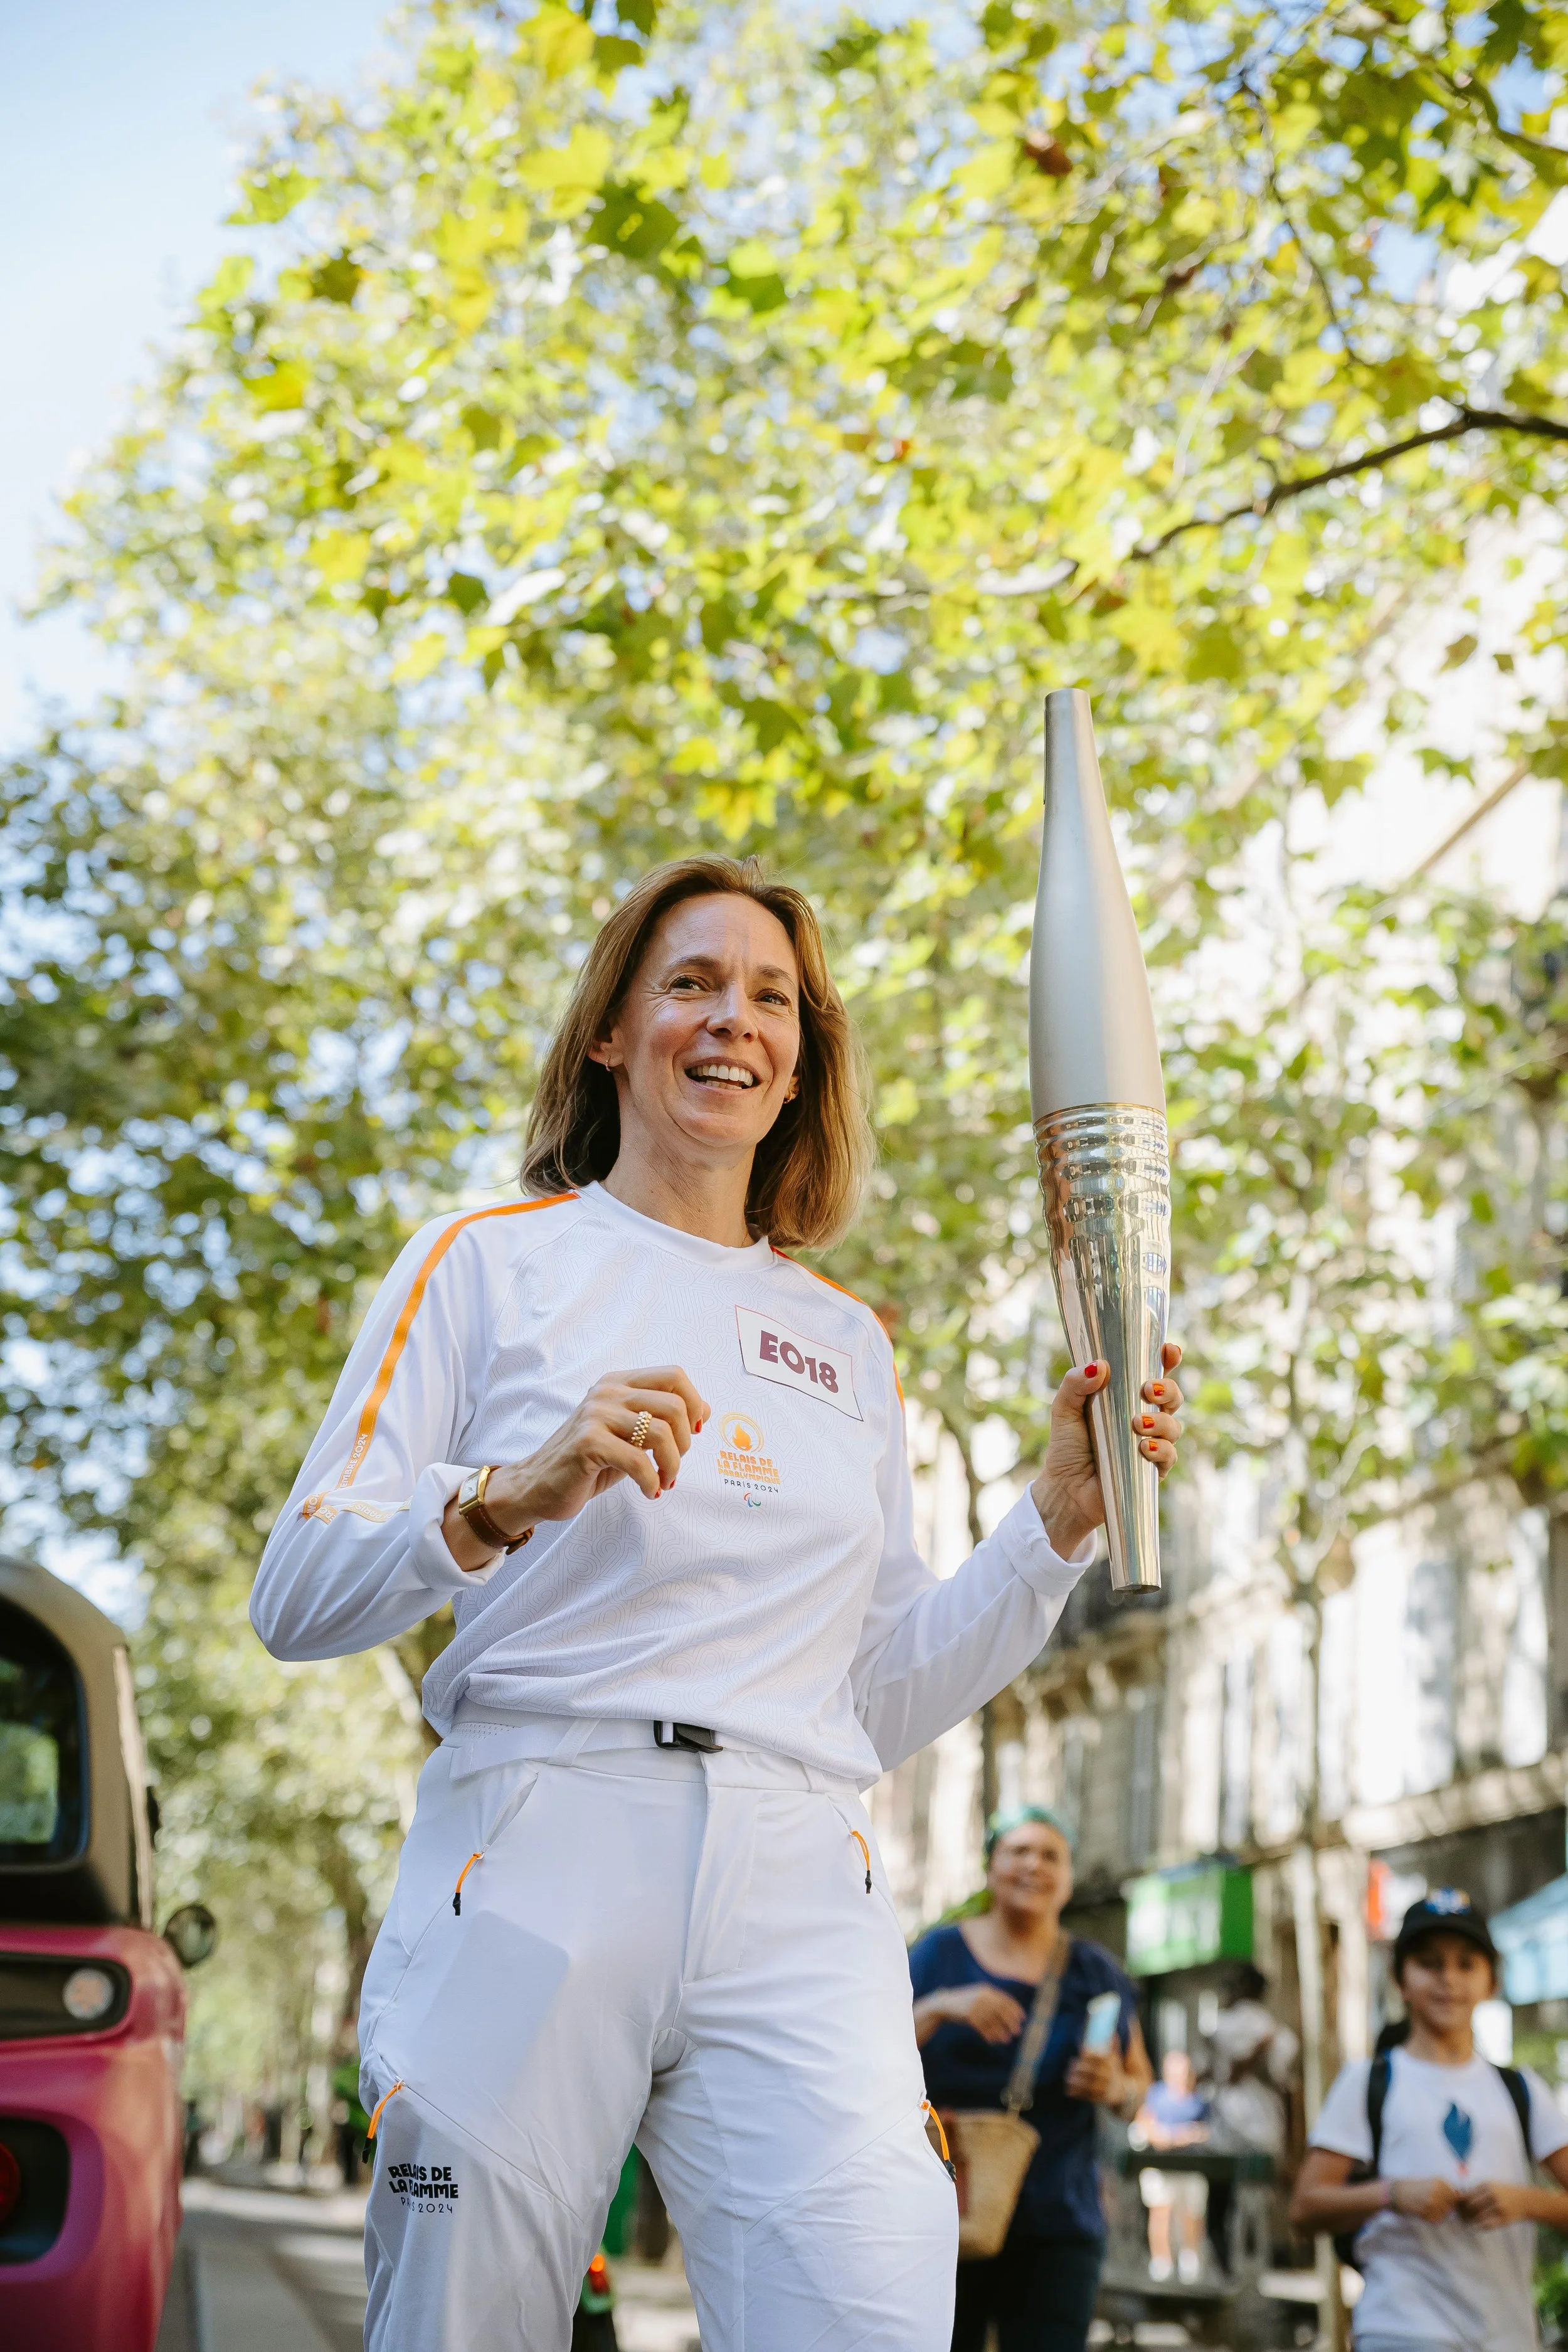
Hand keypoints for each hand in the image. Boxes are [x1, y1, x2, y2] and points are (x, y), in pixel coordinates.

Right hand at [442, 1365, 710, 1568]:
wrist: (538, 1487)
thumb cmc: (588, 1463)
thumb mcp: (628, 1435)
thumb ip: (659, 1418)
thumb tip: (705, 1408)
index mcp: (618, 1383)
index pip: (673, 1375)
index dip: (693, 1404)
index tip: (693, 1433)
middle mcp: (607, 1392)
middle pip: (673, 1405)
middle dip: (684, 1443)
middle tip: (674, 1466)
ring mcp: (595, 1414)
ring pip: (660, 1433)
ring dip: (672, 1466)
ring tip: (663, 1482)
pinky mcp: (587, 1442)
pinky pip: (639, 1461)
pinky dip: (652, 1481)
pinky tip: (650, 1491)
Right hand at [943, 1984, 1029, 2043]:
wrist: (945, 2004)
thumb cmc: (965, 2002)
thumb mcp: (979, 1996)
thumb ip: (992, 2001)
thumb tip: (1009, 2013)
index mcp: (987, 1990)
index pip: (1006, 1999)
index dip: (1016, 2009)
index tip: (1023, 2018)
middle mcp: (983, 1997)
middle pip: (1001, 2010)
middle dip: (1011, 2022)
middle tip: (1018, 2031)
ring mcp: (976, 2006)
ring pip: (993, 2021)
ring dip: (1001, 2031)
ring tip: (1007, 2039)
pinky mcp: (969, 2016)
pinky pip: (983, 2027)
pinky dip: (989, 2035)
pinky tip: (994, 2040)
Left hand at [1031, 1343, 1184, 1558]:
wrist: (1065, 1489)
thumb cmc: (1067, 1447)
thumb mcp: (1064, 1409)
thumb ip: (1075, 1383)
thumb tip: (1099, 1365)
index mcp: (1125, 1398)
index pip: (1154, 1373)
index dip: (1167, 1359)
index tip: (1169, 1350)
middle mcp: (1143, 1418)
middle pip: (1173, 1397)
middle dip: (1168, 1389)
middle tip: (1148, 1390)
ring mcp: (1151, 1444)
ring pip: (1175, 1426)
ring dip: (1161, 1422)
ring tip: (1138, 1424)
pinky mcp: (1152, 1469)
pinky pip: (1170, 1456)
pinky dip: (1160, 1449)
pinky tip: (1143, 1448)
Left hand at [1064, 2048, 1121, 2104]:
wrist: (1125, 2092)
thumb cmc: (1114, 2070)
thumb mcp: (1115, 2058)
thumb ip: (1113, 2046)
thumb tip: (1113, 2032)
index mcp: (1112, 2066)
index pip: (1102, 2059)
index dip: (1092, 2054)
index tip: (1081, 2050)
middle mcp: (1110, 2077)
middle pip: (1095, 2073)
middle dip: (1082, 2069)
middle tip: (1071, 2065)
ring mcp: (1106, 2089)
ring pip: (1091, 2086)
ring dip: (1078, 2082)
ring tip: (1067, 2078)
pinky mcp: (1101, 2098)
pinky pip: (1089, 2097)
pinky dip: (1078, 2094)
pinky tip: (1068, 2090)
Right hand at [1391, 2176, 1461, 2222]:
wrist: (1397, 2193)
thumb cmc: (1414, 2187)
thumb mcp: (1431, 2182)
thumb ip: (1445, 2189)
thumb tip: (1460, 2199)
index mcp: (1440, 2182)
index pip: (1455, 2195)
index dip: (1450, 2200)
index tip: (1443, 2201)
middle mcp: (1438, 2192)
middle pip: (1451, 2205)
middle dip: (1446, 2207)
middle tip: (1433, 2205)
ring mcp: (1433, 2203)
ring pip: (1445, 2214)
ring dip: (1440, 2214)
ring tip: (1428, 2208)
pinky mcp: (1427, 2213)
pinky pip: (1438, 2220)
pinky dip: (1433, 2219)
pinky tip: (1424, 2213)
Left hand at [1457, 2180, 1533, 2228]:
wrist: (1525, 2201)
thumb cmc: (1505, 2192)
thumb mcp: (1492, 2185)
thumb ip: (1477, 2190)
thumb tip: (1460, 2196)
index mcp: (1487, 2185)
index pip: (1467, 2195)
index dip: (1461, 2203)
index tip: (1458, 2208)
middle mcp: (1492, 2195)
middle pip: (1471, 2206)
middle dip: (1464, 2213)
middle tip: (1460, 2217)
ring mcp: (1498, 2208)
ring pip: (1478, 2217)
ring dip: (1471, 2221)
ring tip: (1467, 2223)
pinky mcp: (1504, 2219)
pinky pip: (1487, 2225)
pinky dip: (1480, 2226)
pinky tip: (1478, 2226)